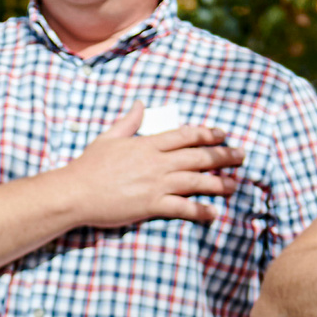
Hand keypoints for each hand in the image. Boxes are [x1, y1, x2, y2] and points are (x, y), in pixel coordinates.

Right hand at [61, 103, 245, 228]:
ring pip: (196, 181)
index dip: (208, 134)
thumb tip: (140, 104)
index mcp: (147, 144)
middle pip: (198, 157)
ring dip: (218, 182)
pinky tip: (214, 213)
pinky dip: (200, 210)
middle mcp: (156, 163)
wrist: (75, 193)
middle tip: (241, 157)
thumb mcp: (108, 138)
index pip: (185, 135)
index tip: (223, 135)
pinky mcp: (151, 206)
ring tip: (234, 184)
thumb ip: (128, 121)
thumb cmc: (88, 166)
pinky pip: (182, 208)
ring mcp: (155, 184)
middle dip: (223, 156)